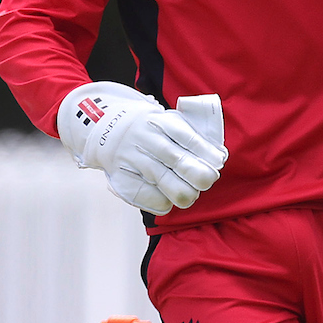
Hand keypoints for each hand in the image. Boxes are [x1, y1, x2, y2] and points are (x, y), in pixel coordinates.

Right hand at [58, 82, 227, 214]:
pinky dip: (165, 201)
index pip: (188, 138)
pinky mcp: (123, 178)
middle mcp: (145, 139)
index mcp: (159, 122)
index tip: (218, 163)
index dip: (206, 153)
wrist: (104, 126)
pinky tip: (169, 198)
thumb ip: (191, 137)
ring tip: (190, 193)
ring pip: (166, 182)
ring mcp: (132, 159)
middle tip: (206, 181)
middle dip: (200, 176)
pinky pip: (149, 197)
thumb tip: (218, 158)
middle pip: (179, 161)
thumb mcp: (166, 120)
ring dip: (186, 192)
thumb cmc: (148, 129)